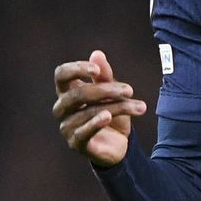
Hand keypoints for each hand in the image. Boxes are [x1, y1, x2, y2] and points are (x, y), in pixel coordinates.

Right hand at [52, 50, 146, 166]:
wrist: (119, 146)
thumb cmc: (112, 115)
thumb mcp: (113, 94)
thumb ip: (105, 76)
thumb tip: (97, 54)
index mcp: (67, 92)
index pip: (61, 75)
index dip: (76, 69)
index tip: (97, 70)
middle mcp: (62, 108)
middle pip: (78, 94)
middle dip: (105, 90)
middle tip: (130, 89)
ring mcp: (67, 127)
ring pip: (88, 112)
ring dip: (116, 107)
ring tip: (140, 107)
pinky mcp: (76, 144)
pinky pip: (82, 132)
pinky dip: (95, 123)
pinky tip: (108, 116)